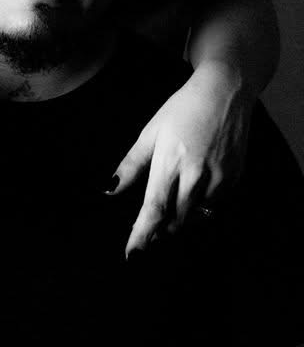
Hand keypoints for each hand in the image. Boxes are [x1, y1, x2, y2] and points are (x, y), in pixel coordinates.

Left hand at [107, 61, 253, 256]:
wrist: (224, 93)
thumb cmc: (182, 109)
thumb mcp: (151, 132)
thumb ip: (132, 164)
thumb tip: (109, 189)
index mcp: (172, 161)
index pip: (155, 209)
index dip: (142, 235)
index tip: (131, 254)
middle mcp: (198, 174)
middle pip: (176, 220)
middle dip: (160, 230)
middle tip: (147, 230)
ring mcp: (221, 178)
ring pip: (196, 216)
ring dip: (179, 219)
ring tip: (169, 209)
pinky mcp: (236, 179)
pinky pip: (214, 206)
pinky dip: (200, 207)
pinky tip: (192, 193)